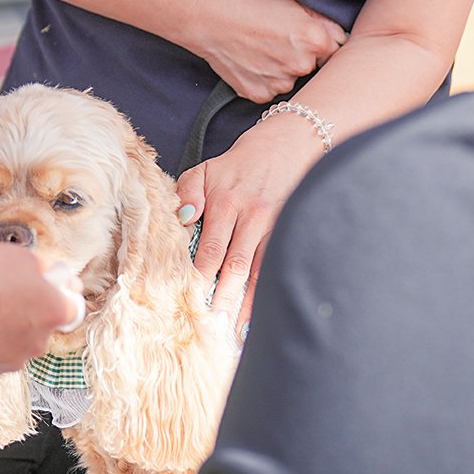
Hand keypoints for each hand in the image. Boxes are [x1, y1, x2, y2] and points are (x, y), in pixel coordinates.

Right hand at [0, 245, 84, 383]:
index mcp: (55, 312)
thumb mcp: (22, 256)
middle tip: (5, 297)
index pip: (73, 309)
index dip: (62, 296)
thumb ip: (44, 269)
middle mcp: (39, 342)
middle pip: (41, 328)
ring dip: (6, 333)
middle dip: (29, 315)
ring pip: (16, 346)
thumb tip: (55, 276)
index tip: (48, 289)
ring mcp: (13, 361)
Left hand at [175, 112, 325, 333]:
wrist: (290, 142)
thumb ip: (187, 193)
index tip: (186, 303)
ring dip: (246, 302)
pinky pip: (278, 264)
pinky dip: (269, 289)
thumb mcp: (207, 168)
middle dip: (222, 298)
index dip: (199, 278)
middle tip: (210, 327)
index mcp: (225, 201)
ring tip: (235, 331)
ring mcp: (275, 223)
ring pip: (259, 270)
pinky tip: (265, 312)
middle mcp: (251, 214)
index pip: (209, 249)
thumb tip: (182, 221)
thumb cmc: (242, 162)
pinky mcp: (291, 228)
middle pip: (234, 265)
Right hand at [192, 0, 345, 102]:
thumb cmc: (249, 2)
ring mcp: (279, 83)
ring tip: (261, 49)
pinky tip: (251, 61)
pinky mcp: (259, 94)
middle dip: (302, 57)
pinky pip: (270, 89)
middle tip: (279, 40)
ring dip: (283, 69)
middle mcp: (301, 66)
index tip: (308, 37)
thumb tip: (340, 35)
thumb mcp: (291, 1)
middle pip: (313, 67)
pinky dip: (264, 79)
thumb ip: (321, 20)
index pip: (335, 50)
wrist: (209, 16)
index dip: (321, 42)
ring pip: (290, 79)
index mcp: (316, 40)